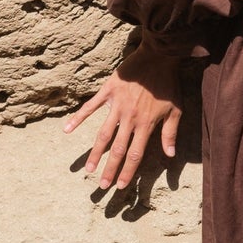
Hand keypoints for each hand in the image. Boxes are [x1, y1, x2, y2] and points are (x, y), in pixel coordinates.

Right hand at [64, 48, 182, 191]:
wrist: (157, 56)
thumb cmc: (168, 84)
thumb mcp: (176, 110)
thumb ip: (170, 133)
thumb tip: (170, 155)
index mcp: (146, 124)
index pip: (135, 154)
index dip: (128, 171)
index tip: (120, 186)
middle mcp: (129, 119)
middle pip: (117, 149)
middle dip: (110, 169)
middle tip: (102, 186)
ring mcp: (116, 106)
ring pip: (103, 134)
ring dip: (94, 153)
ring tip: (87, 169)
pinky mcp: (107, 92)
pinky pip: (90, 107)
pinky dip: (78, 118)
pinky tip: (66, 129)